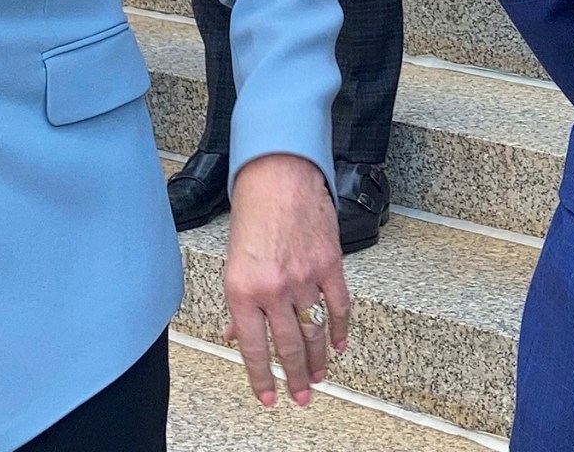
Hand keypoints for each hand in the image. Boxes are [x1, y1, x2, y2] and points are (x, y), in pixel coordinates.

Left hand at [222, 152, 351, 406]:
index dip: (261, 378)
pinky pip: (338, 307)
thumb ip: (238, 303)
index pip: (254, 348)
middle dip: (295, 378)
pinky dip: (340, 330)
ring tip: (318, 378)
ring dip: (318, 360)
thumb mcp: (233, 261)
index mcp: (242, 290)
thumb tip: (238, 335)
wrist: (279, 177)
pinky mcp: (329, 266)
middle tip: (300, 397)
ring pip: (314, 332)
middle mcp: (273, 290)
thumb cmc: (252, 214)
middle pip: (288, 348)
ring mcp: (304, 279)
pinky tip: (339, 346)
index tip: (268, 397)